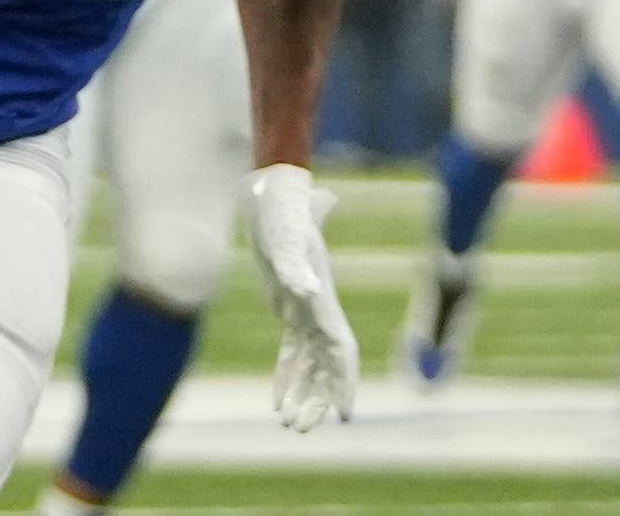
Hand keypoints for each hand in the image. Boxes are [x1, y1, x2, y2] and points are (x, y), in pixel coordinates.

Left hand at [244, 164, 358, 431]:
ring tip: (288, 426)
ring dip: (302, 393)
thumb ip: (296, 265)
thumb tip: (305, 290)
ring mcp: (305, 308)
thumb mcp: (285, 238)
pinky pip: (291, 350)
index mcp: (323, 300)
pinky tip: (277, 399)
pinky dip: (286, 374)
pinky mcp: (287, 305)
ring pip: (309, 362)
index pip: (341, 350)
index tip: (343, 415)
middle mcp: (319, 308)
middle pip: (327, 364)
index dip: (343, 381)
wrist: (276, 191)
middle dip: (318, 398)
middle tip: (300, 429)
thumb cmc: (283, 211)